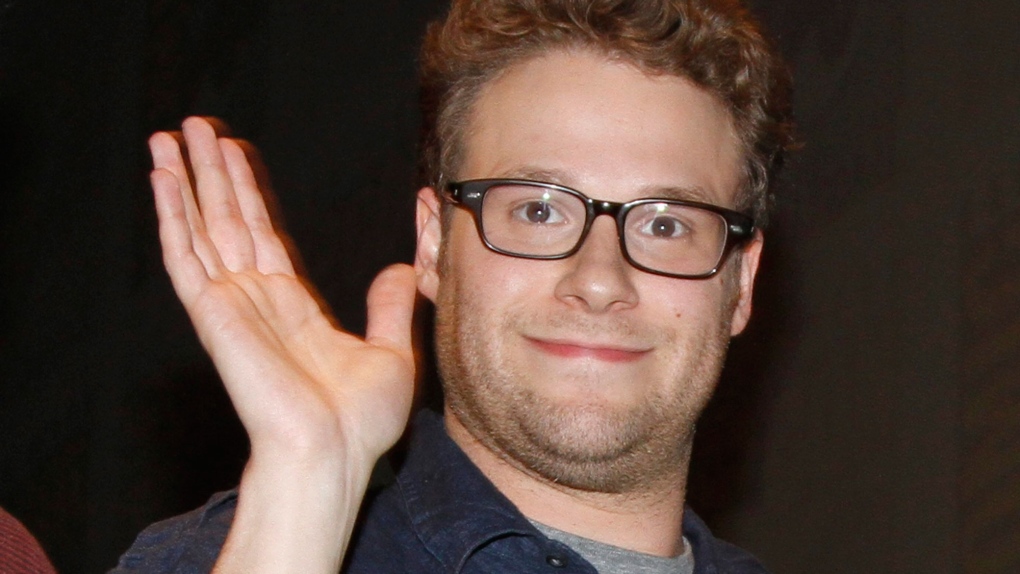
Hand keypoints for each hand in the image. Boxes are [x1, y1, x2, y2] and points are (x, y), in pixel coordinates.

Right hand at [150, 117, 416, 571]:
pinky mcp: (214, 314)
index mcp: (292, 305)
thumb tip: (402, 267)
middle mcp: (256, 299)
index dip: (248, 192)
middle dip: (212, 173)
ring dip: (185, 181)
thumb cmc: (359, 421)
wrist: (333, 452)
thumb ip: (391, 305)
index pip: (263, 233)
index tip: (236, 153)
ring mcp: (231, 305)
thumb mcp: (392, 350)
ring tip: (169, 137)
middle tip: (196, 127)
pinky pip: (186, 256)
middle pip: (228, 220)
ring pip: (201, 228)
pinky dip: (172, 216)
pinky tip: (163, 179)